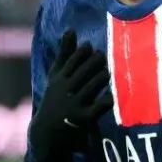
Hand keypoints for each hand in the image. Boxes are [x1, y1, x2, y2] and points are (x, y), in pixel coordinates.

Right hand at [29, 29, 111, 161]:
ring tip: (108, 72)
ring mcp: (75, 104)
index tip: (90, 49)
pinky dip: (109, 97)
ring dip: (105, 75)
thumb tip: (70, 29)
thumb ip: (65, 53)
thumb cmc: (56, 97)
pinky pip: (102, 104)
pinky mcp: (85, 118)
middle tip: (103, 58)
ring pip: (96, 83)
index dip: (85, 51)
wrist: (48, 132)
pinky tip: (112, 93)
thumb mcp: (57, 76)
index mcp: (59, 79)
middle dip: (98, 61)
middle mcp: (66, 90)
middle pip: (87, 69)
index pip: (74, 59)